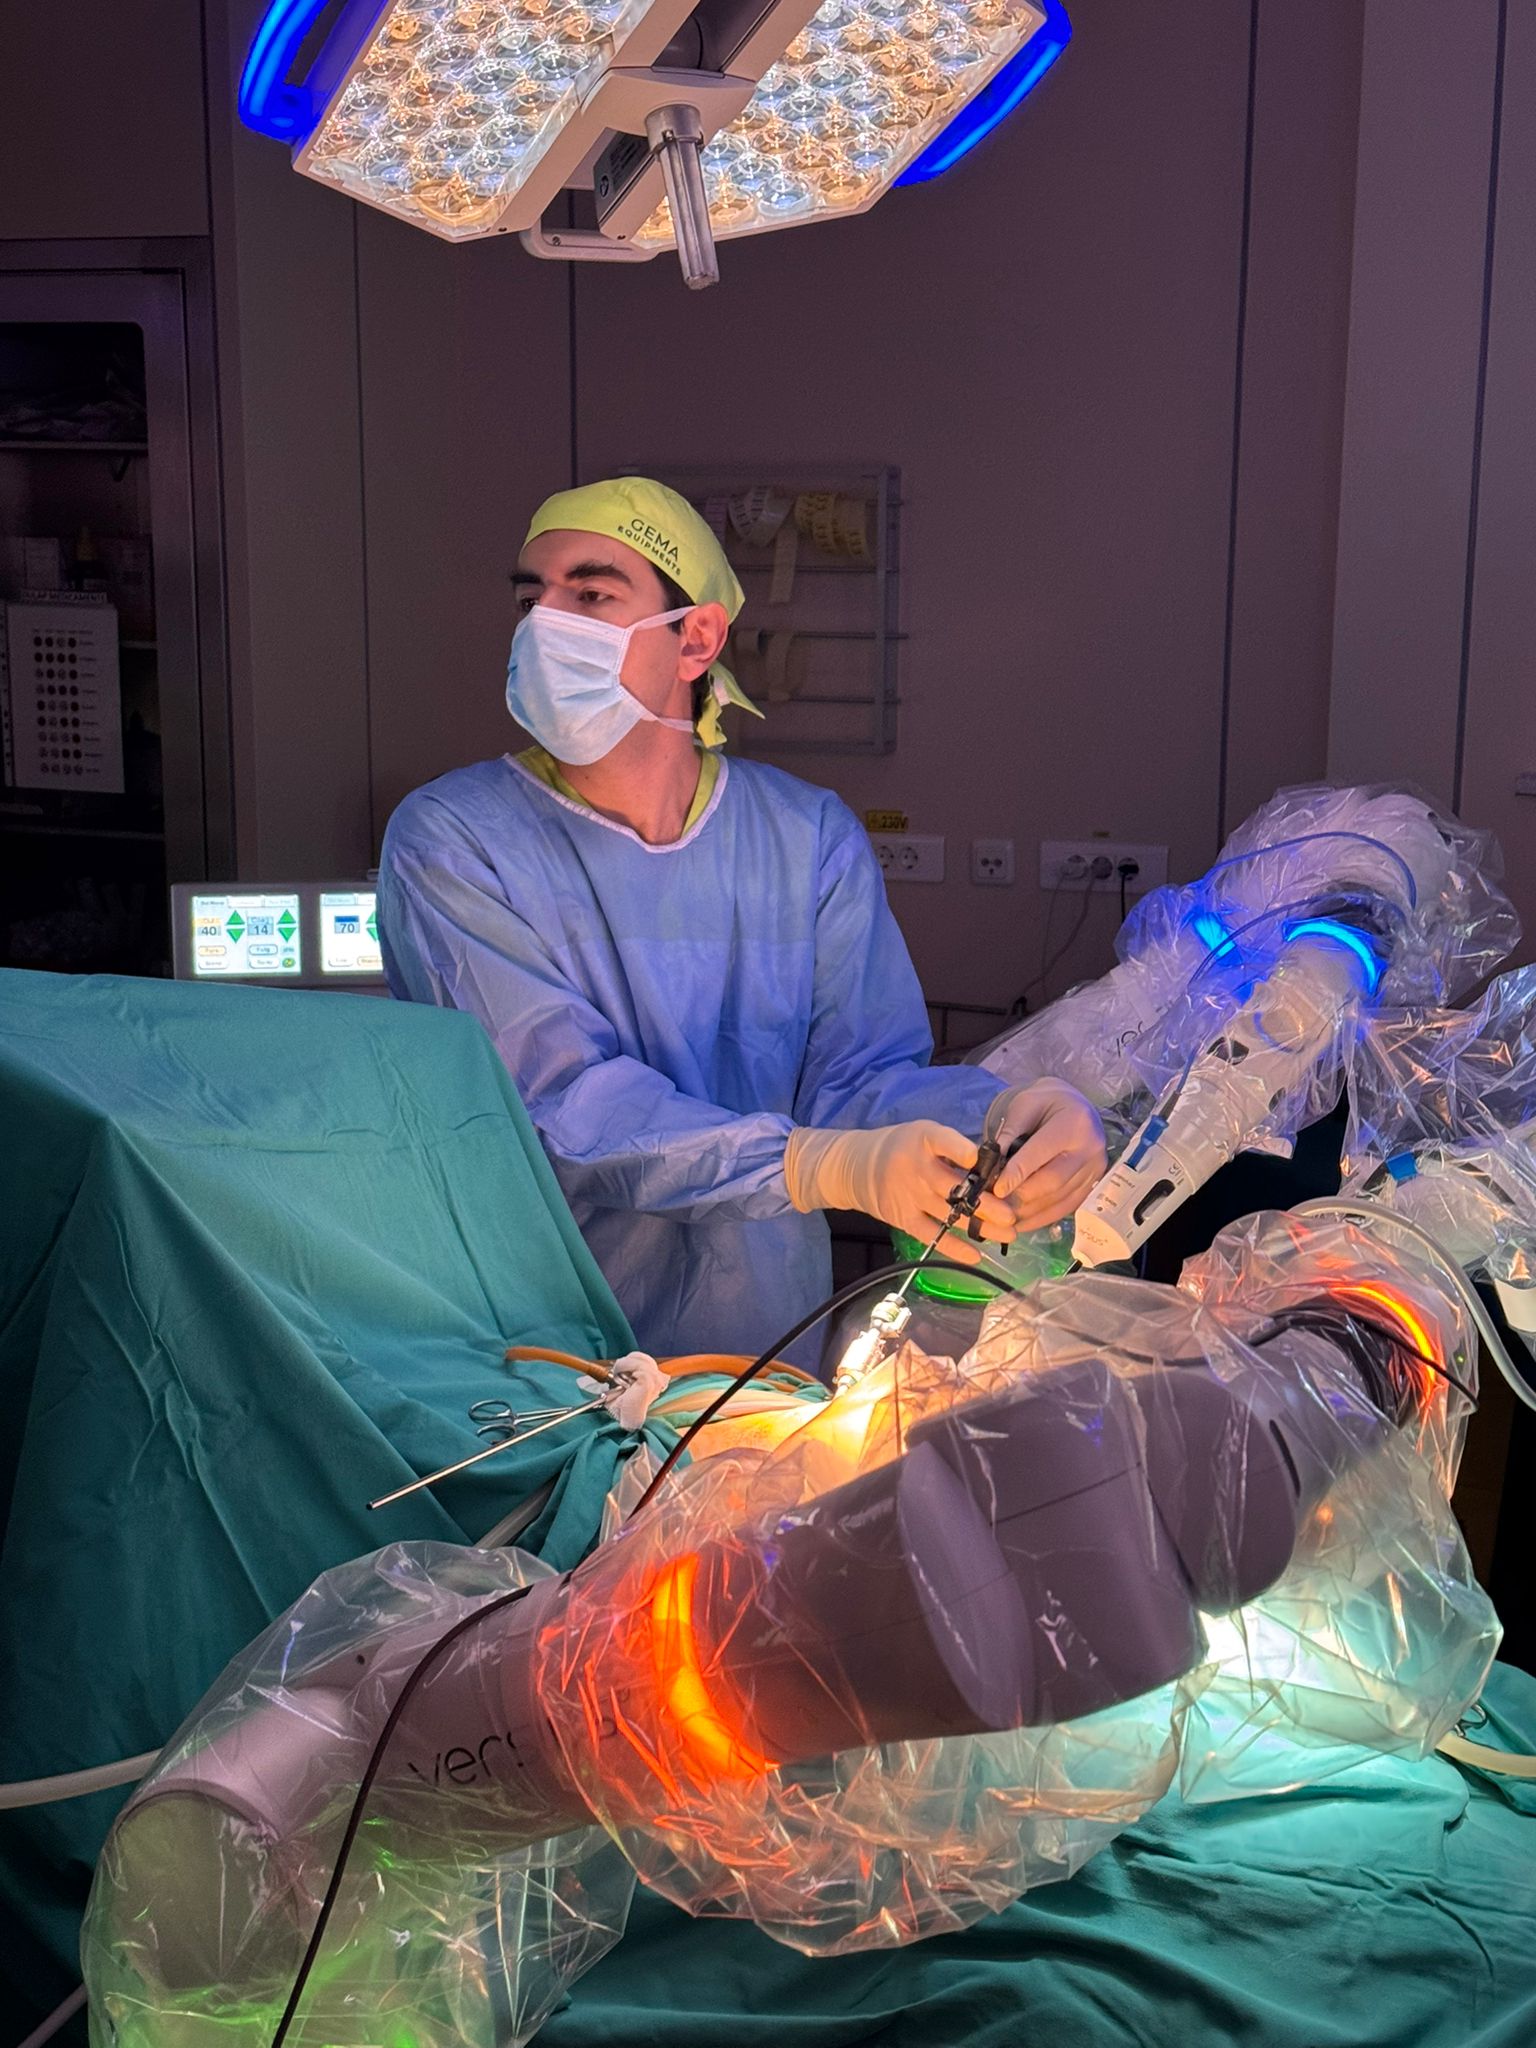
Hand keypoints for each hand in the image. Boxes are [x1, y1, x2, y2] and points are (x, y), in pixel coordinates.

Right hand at [784, 1120, 1017, 1266]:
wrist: (857, 1167)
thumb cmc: (902, 1147)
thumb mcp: (924, 1134)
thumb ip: (954, 1147)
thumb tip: (997, 1164)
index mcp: (923, 1139)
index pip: (944, 1142)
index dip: (963, 1151)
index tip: (984, 1160)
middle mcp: (917, 1167)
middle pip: (956, 1187)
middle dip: (987, 1202)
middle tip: (1013, 1214)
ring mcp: (910, 1195)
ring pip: (950, 1214)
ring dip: (981, 1226)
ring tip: (1008, 1233)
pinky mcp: (904, 1218)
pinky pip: (932, 1236)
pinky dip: (954, 1248)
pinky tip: (977, 1255)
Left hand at [987, 1081, 1107, 1231]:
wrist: (1075, 1106)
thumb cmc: (1046, 1102)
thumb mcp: (1024, 1105)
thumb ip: (1009, 1132)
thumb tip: (991, 1165)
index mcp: (1074, 1122)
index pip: (1042, 1153)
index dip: (1017, 1173)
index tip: (995, 1189)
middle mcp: (1091, 1148)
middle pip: (1053, 1181)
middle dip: (1021, 1196)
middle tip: (994, 1207)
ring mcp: (1095, 1170)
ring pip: (1059, 1199)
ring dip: (1029, 1212)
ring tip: (1002, 1217)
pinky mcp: (1092, 1186)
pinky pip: (1066, 1207)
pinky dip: (1042, 1218)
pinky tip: (1020, 1222)